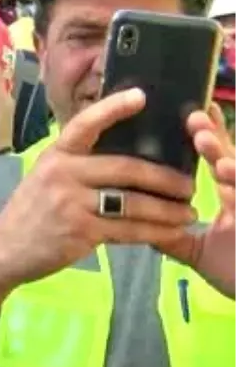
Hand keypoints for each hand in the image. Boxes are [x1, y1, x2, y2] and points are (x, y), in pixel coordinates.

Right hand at [0, 88, 196, 288]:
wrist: (3, 249)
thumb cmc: (31, 212)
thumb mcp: (47, 178)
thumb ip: (79, 167)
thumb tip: (129, 160)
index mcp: (56, 155)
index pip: (85, 124)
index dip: (113, 108)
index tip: (141, 96)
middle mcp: (62, 173)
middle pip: (124, 167)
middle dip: (163, 178)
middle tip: (188, 185)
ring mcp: (70, 203)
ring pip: (132, 202)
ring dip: (167, 210)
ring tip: (187, 213)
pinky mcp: (80, 232)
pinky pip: (127, 230)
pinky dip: (154, 233)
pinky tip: (170, 233)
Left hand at [155, 103, 235, 296]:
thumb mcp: (198, 253)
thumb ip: (171, 236)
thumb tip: (140, 224)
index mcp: (232, 196)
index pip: (218, 159)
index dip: (209, 136)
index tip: (193, 113)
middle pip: (230, 159)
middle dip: (214, 138)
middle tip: (194, 117)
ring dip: (226, 158)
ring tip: (206, 143)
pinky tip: (227, 180)